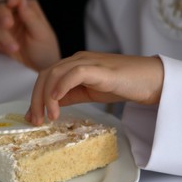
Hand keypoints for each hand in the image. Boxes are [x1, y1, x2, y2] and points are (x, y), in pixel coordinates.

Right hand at [0, 0, 60, 70]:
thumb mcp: (42, 34)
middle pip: (0, 5)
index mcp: (28, 9)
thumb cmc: (45, 52)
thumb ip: (31, 17)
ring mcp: (4, 27)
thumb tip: (21, 0)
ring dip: (0, 34)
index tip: (13, 3)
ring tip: (14, 48)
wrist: (39, 71)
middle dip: (3, 14)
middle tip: (9, 25)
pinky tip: (1, 49)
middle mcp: (14, 15)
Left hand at [25, 51, 163, 124]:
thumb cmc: (122, 85)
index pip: (45, 78)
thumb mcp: (88, 92)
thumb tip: (51, 106)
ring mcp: (87, 62)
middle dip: (36, 99)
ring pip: (55, 73)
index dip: (35, 98)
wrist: (149, 80)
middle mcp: (77, 60)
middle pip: (45, 75)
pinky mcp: (99, 69)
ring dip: (46, 97)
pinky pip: (74, 73)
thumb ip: (70, 95)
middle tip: (36, 121)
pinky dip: (61, 87)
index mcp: (73, 65)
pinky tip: (57, 103)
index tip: (33, 118)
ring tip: (49, 117)